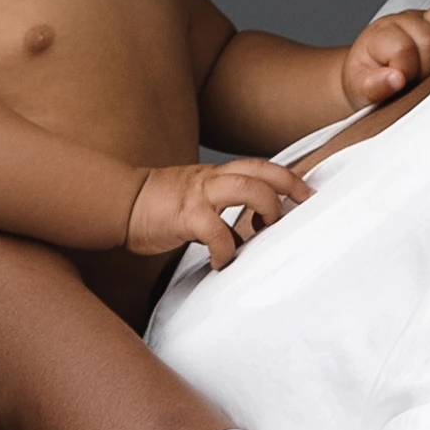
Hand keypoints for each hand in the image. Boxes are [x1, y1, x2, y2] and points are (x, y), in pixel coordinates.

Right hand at [124, 159, 312, 268]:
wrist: (121, 203)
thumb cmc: (158, 206)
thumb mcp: (197, 201)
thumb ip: (224, 213)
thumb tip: (247, 238)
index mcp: (216, 175)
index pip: (260, 166)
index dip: (288, 178)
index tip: (308, 195)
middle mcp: (211, 179)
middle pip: (262, 172)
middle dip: (287, 191)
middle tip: (297, 213)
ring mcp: (199, 195)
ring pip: (247, 189)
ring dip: (265, 211)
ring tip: (262, 233)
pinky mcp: (185, 216)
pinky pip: (216, 231)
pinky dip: (226, 250)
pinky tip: (222, 262)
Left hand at [339, 2, 429, 109]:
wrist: (370, 74)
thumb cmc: (366, 81)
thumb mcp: (359, 89)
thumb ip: (372, 86)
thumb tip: (395, 79)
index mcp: (382, 33)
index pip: (404, 47)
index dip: (406, 72)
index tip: (400, 84)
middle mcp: (405, 20)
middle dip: (428, 69)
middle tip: (418, 82)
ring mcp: (427, 19)